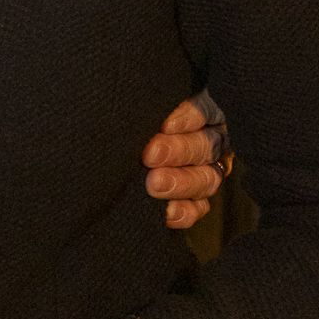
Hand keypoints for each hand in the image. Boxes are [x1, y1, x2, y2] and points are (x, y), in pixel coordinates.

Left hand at [143, 96, 229, 230]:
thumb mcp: (144, 109)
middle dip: (180, 151)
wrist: (106, 156)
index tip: (165, 124)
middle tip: (151, 155)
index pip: (205, 110)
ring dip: (182, 182)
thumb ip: (151, 108)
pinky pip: (199, 208)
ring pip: (207, 178)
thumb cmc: (132, 123)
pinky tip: (168, 212)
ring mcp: (208, 172)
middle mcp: (212, 141)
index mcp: (205, 112)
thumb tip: (140, 107)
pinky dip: (185, 211)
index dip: (189, 117)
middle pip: (206, 146)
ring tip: (154, 184)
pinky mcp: (197, 200)